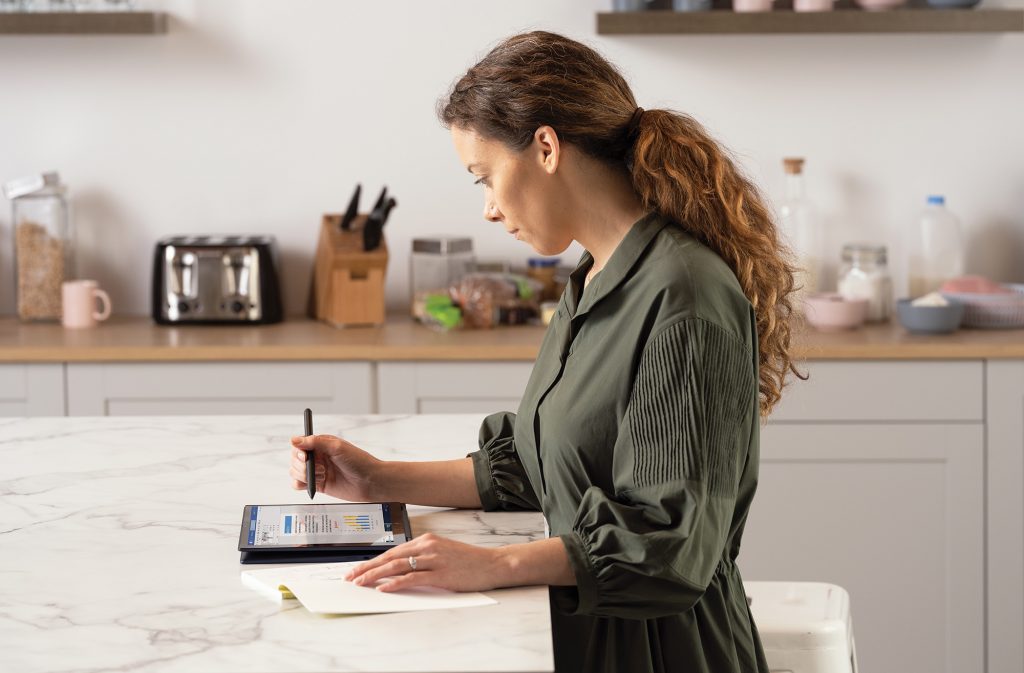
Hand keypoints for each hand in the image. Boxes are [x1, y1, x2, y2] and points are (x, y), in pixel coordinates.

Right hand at [289, 434, 381, 501]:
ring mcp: (316, 471)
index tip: (305, 457)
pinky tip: (316, 483)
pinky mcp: (317, 484)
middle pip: (295, 459)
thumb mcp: (337, 447)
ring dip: (305, 475)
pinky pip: (298, 484)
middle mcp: (317, 457)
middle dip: (303, 465)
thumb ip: (315, 442)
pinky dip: (302, 484)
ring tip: (323, 475)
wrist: (370, 481)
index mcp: (321, 444)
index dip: (298, 451)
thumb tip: (294, 439)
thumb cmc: (358, 461)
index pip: (299, 445)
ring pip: (295, 472)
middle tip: (320, 468)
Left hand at [343, 533, 503, 592]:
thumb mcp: (442, 552)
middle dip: (367, 567)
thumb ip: (422, 557)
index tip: (358, 569)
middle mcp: (428, 546)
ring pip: (397, 567)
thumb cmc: (468, 561)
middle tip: (351, 577)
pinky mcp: (441, 574)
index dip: (373, 561)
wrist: (492, 564)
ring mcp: (434, 559)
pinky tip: (383, 588)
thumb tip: (398, 569)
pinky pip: (412, 578)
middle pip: (390, 557)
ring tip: (360, 583)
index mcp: (427, 540)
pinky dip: (395, 583)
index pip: (393, 551)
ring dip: (375, 575)